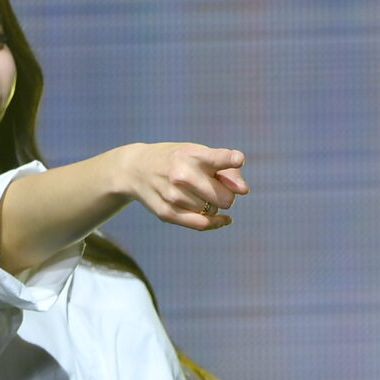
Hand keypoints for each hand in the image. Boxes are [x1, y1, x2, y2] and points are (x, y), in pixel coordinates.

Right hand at [113, 143, 248, 231]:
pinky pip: (202, 225)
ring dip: (213, 205)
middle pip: (225, 198)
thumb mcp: (198, 154)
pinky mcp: (167, 213)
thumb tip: (243, 190)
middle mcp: (181, 175)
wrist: (135, 169)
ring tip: (199, 194)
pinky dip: (216, 223)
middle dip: (227, 195)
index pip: (215, 158)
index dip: (229, 159)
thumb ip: (226, 168)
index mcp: (191, 155)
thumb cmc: (178, 160)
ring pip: (214, 211)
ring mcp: (173, 195)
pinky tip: (223, 219)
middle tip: (216, 188)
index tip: (238, 159)